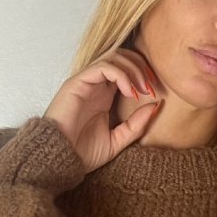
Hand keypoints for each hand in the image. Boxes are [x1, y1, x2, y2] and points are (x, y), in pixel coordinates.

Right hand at [43, 47, 163, 174]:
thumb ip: (136, 125)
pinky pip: (103, 67)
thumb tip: (156, 105)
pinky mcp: (77, 83)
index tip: (155, 93)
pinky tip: (130, 92)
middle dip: (141, 67)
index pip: (126, 68)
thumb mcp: (118, 140)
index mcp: (104, 95)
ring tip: (142, 89)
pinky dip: (121, 75)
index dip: (143, 74)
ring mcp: (86, 82)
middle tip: (151, 87)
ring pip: (114, 56)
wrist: (60, 160)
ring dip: (133, 69)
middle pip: (122, 56)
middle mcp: (95, 85)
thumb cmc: (82, 153)